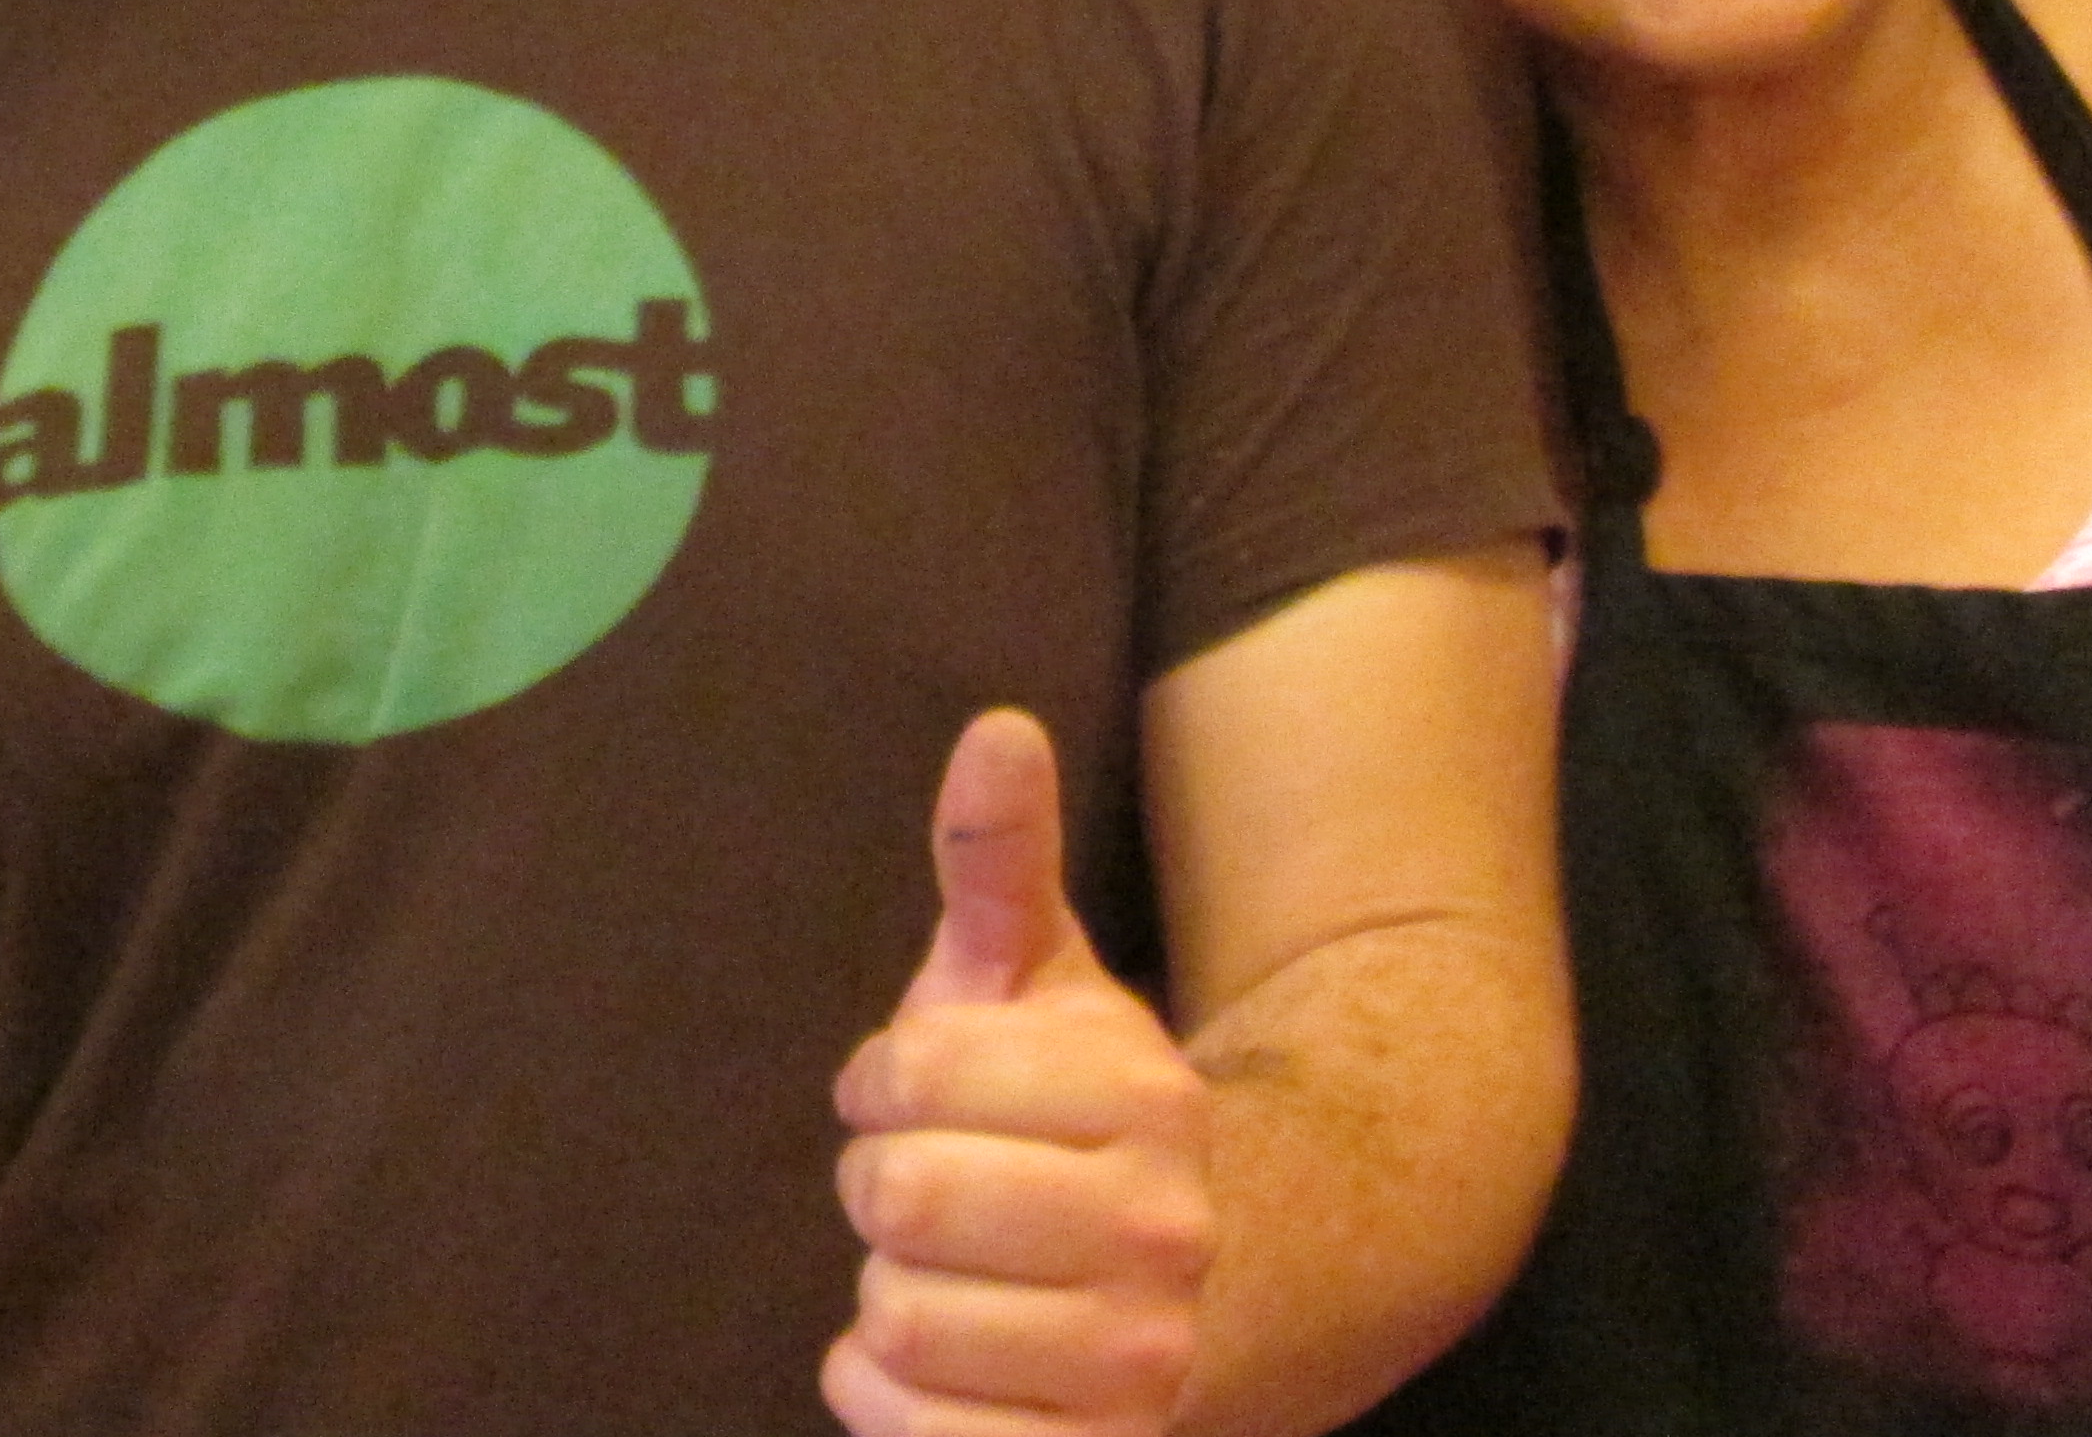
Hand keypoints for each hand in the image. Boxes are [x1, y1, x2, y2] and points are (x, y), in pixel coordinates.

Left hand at [826, 711, 1211, 1435]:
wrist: (1208, 1299)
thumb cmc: (1069, 1122)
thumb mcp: (1036, 983)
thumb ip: (999, 859)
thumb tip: (996, 725)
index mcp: (1146, 1095)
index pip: (908, 1071)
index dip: (884, 1080)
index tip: (922, 1094)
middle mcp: (1164, 1235)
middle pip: (900, 1200)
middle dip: (883, 1191)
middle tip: (930, 1195)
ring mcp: (1140, 1366)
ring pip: (896, 1321)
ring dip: (891, 1299)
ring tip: (959, 1279)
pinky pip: (914, 1436)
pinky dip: (889, 1398)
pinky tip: (943, 1367)